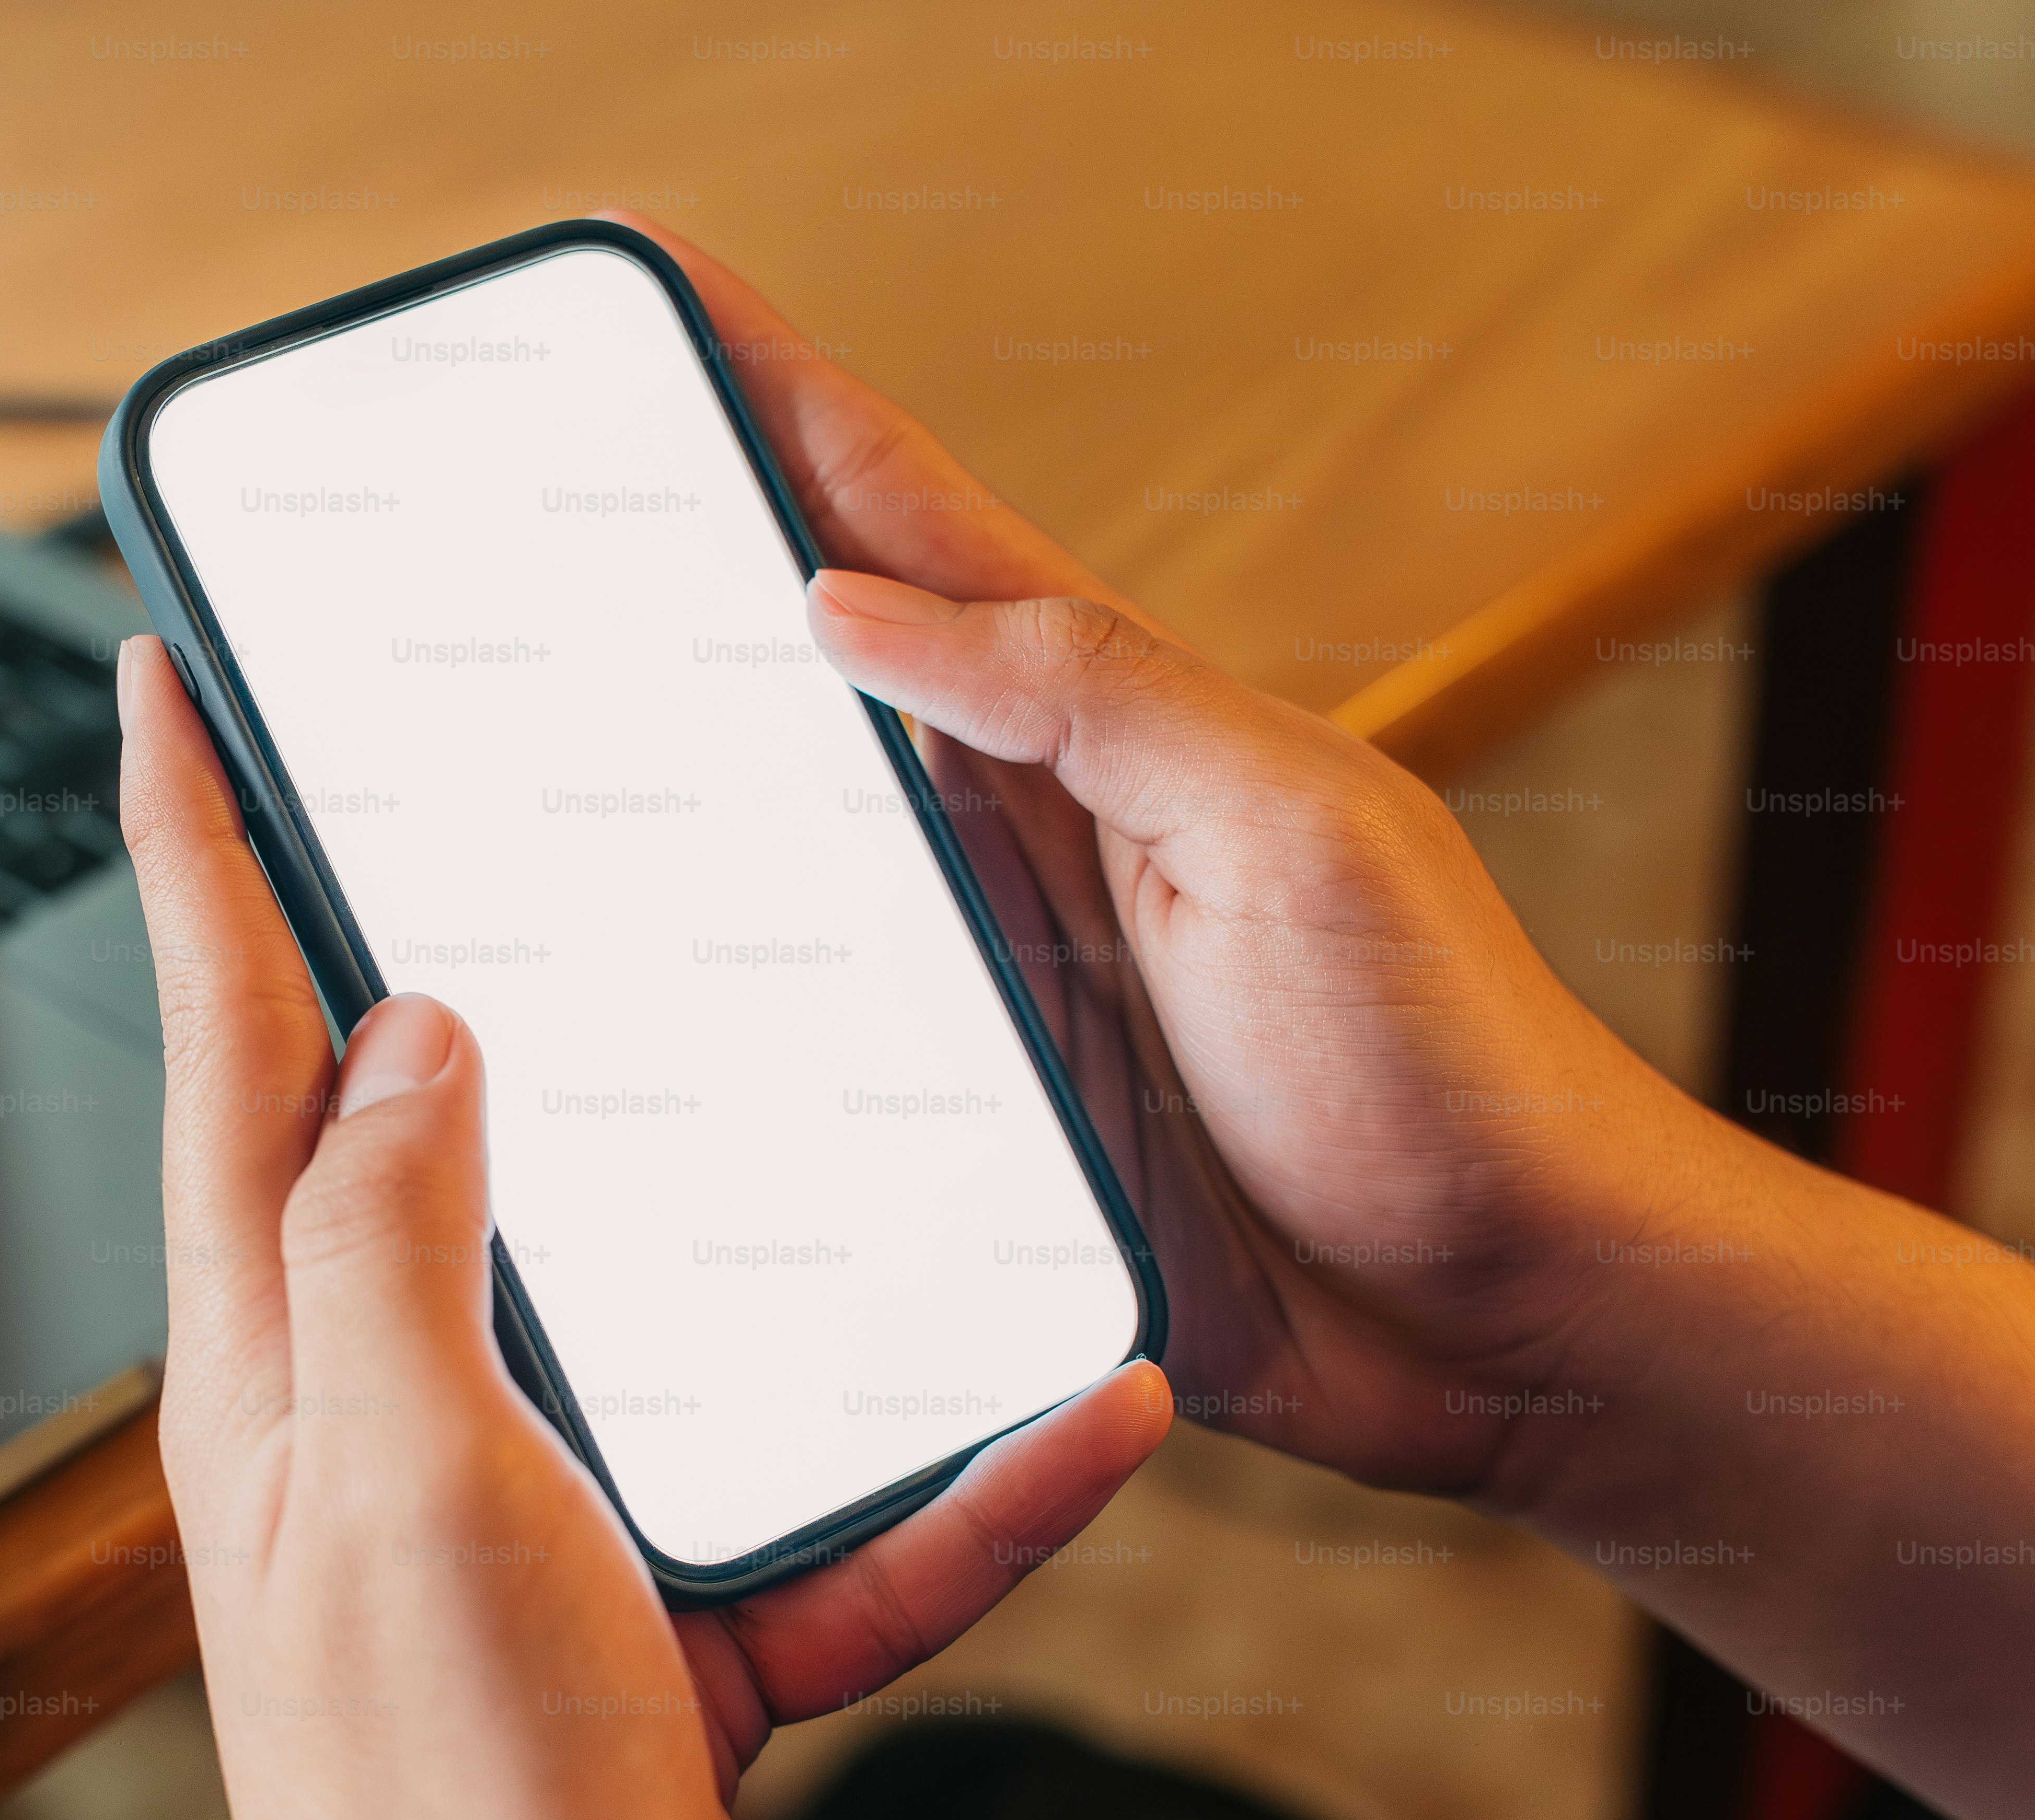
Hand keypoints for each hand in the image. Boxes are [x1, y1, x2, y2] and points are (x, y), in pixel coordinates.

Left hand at [116, 636, 1171, 1819]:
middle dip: (435, 953)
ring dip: (758, 1198)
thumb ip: (399, 1240)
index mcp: (288, 1361)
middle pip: (414, 1129)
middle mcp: (390, 1411)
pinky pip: (824, 1508)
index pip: (231, 1039)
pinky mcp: (666, 1616)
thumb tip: (416, 1026)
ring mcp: (531, 1511)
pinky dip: (946, 1479)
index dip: (195, 842)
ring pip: (656, 1288)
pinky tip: (1069, 1426)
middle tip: (475, 791)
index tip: (172, 674)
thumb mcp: (407, 1487)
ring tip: (833, 1058)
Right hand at [616, 216, 1699, 1503]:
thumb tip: (855, 602)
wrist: (1514, 1314)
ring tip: (520, 686)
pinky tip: (620, 984)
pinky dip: (712, 995)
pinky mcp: (976, 1124)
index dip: (788, 402)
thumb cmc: (1450, 1064)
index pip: (912, 528)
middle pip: (817, 669)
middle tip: (539, 457)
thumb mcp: (1293, 832)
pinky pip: (804, 1040)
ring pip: (788, 847)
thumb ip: (1095, 697)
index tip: (670, 290)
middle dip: (681, 554)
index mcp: (1110, 728)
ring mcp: (995, 981)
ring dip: (670, 769)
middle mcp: (1033, 838)